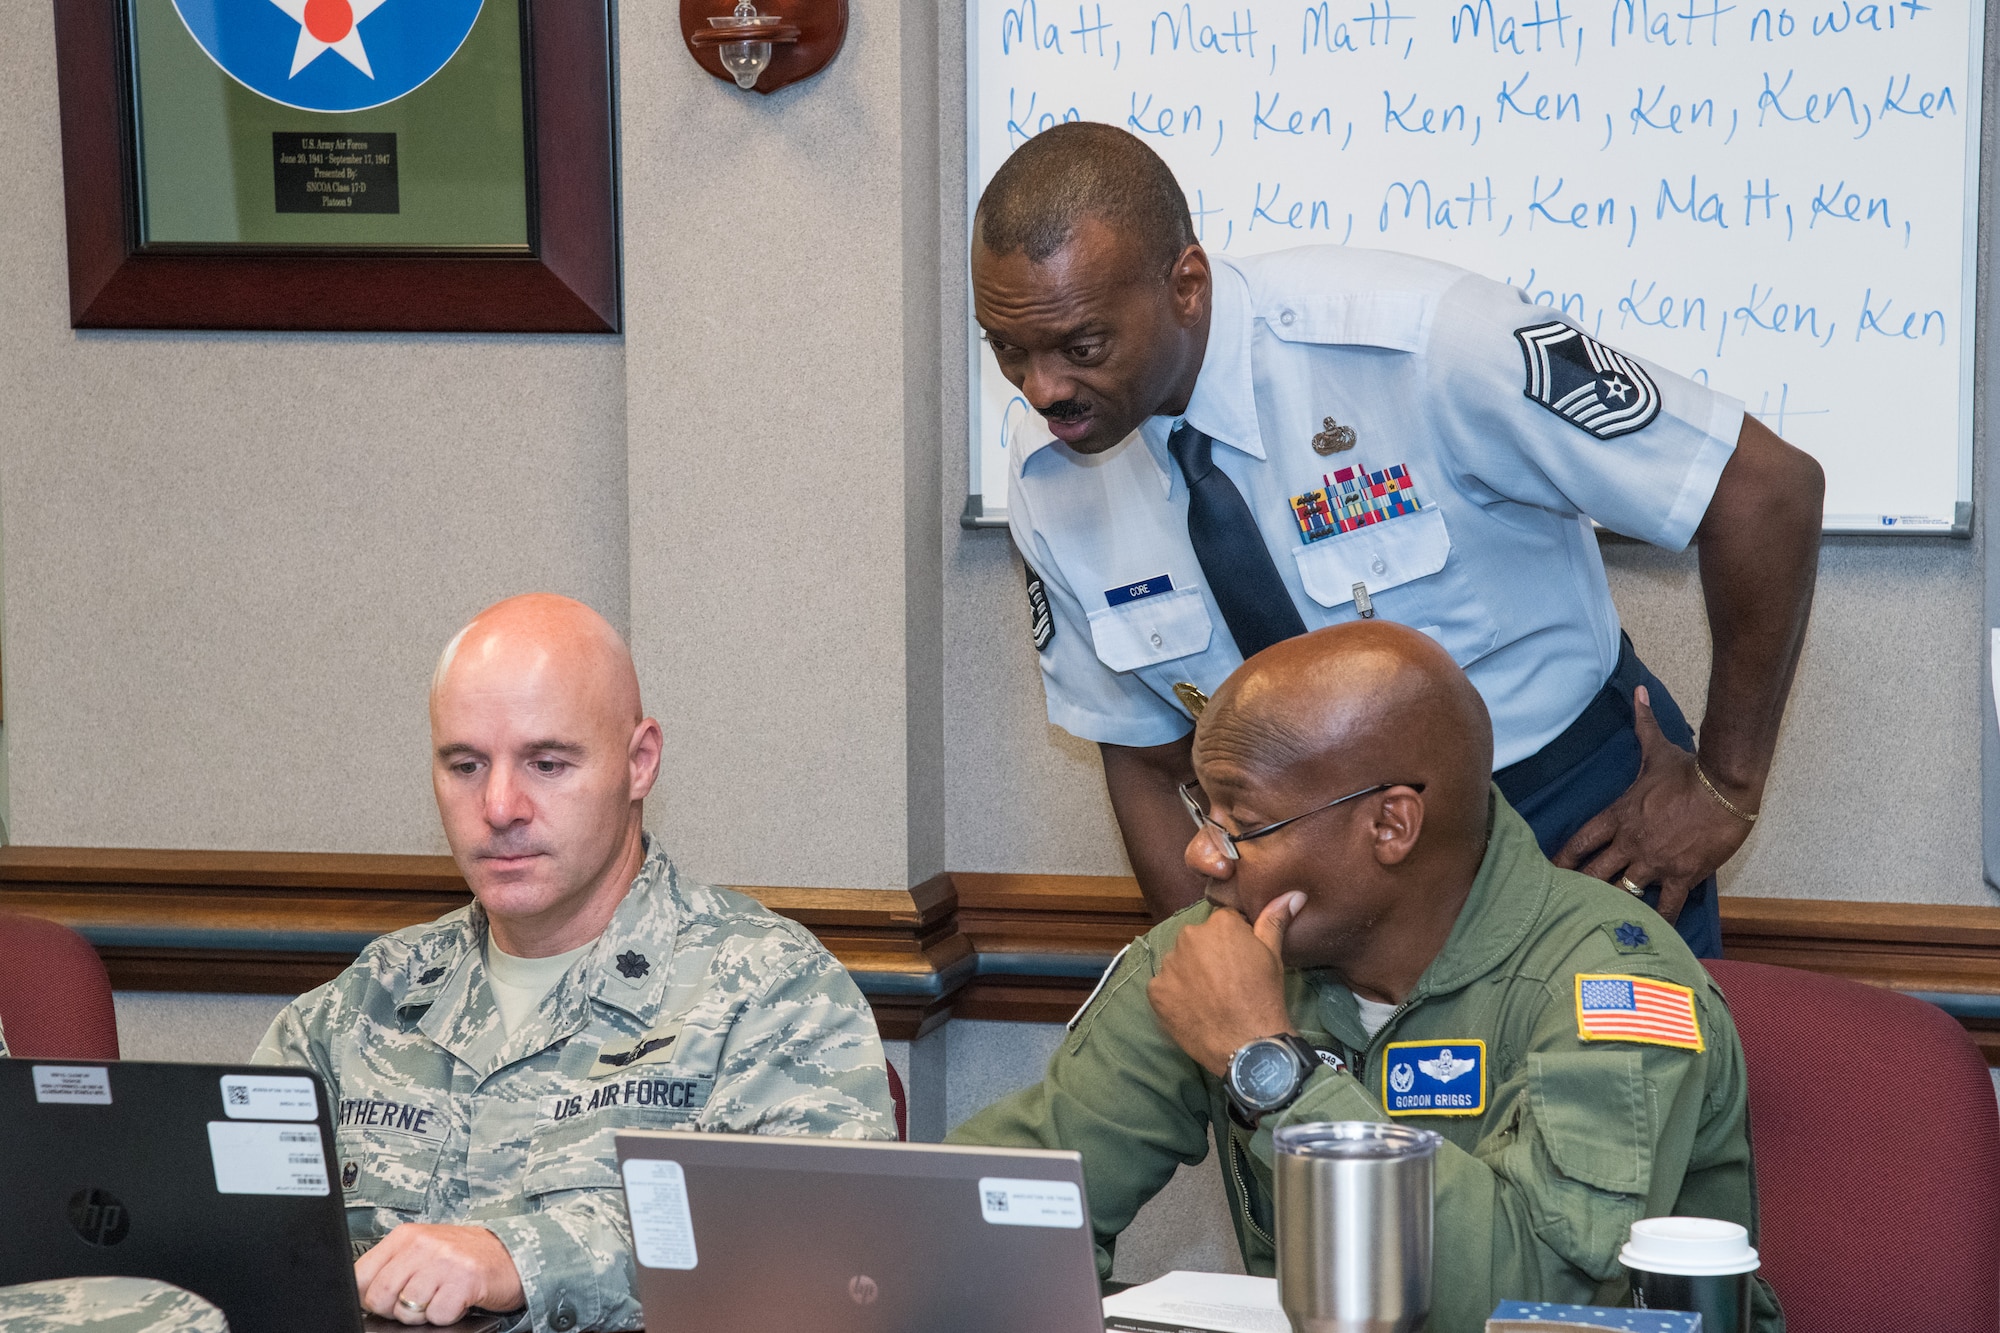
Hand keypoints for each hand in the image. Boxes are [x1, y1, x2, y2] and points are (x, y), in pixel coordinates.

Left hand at [355, 1223, 523, 1325]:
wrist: (511, 1254)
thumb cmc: (463, 1256)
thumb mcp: (423, 1250)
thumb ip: (392, 1266)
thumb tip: (361, 1296)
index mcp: (406, 1235)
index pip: (361, 1275)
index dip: (369, 1296)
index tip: (387, 1298)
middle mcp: (423, 1244)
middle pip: (380, 1296)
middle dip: (395, 1309)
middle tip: (417, 1301)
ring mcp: (445, 1261)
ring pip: (407, 1309)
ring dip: (423, 1314)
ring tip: (439, 1298)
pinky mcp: (465, 1280)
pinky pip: (437, 1315)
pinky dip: (447, 1316)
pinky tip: (456, 1300)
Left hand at [1148, 892, 1303, 1076]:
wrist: (1247, 1044)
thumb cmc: (1264, 997)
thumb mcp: (1273, 956)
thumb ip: (1275, 920)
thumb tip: (1293, 893)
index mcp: (1219, 924)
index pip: (1222, 923)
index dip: (1233, 942)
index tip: (1241, 962)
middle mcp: (1189, 936)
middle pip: (1198, 940)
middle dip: (1208, 955)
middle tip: (1226, 981)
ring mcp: (1169, 964)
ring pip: (1179, 962)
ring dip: (1190, 974)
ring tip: (1210, 997)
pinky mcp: (1156, 990)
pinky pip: (1164, 986)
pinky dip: (1175, 995)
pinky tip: (1193, 1009)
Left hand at [1552, 686, 1755, 922]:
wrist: (1726, 788)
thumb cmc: (1689, 769)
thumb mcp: (1659, 748)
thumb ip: (1642, 723)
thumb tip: (1638, 691)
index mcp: (1618, 815)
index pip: (1579, 841)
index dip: (1562, 859)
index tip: (1550, 872)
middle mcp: (1629, 842)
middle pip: (1593, 873)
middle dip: (1581, 888)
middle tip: (1566, 904)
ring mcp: (1653, 862)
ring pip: (1621, 892)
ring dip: (1611, 905)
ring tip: (1599, 923)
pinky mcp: (1680, 876)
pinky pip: (1665, 906)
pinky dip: (1658, 921)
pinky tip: (1651, 936)